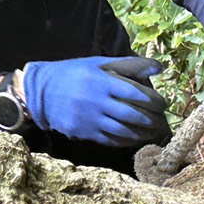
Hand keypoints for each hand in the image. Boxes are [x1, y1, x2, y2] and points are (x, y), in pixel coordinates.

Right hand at [23, 56, 170, 147]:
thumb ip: (129, 65)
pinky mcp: (84, 133)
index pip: (136, 94)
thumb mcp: (98, 63)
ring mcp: (90, 120)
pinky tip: (135, 138)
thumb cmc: (74, 73)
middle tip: (162, 120)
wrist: (40, 92)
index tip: (163, 103)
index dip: (154, 100)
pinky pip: (110, 140)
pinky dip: (126, 140)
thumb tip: (159, 68)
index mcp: (102, 81)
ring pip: (123, 131)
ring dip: (142, 133)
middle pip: (132, 115)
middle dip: (151, 119)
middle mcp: (96, 101)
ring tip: (153, 131)